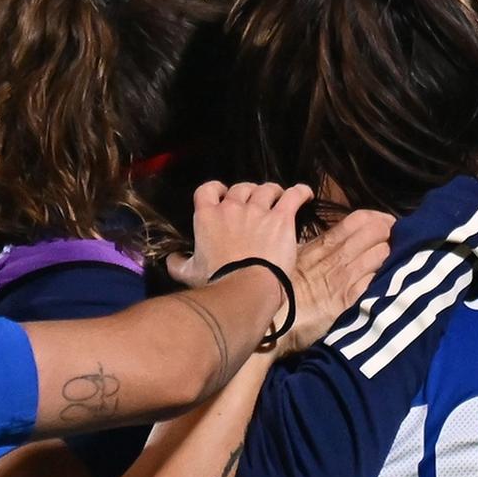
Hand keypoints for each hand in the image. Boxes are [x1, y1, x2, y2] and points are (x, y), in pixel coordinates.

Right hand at [184, 181, 308, 289]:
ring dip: (272, 192)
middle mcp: (232, 208)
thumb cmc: (216, 282)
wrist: (244, 288)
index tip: (223, 195)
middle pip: (241, 188)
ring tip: (278, 198)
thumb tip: (172, 259)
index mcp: (207, 216)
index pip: (208, 190)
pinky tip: (305, 194)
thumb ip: (178, 263)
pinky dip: (300, 192)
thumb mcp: (189, 273)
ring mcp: (258, 211)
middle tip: (255, 204)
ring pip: (267, 189)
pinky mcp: (281, 219)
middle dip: (248, 193)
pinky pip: (293, 196)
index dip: (217, 189)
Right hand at [281, 208, 395, 346]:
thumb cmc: (281, 289)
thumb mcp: (294, 258)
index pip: (360, 219)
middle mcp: (338, 257)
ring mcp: (346, 278)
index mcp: (324, 243)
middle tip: (396, 242)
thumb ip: (315, 247)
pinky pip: (376, 281)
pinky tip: (388, 282)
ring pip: (381, 254)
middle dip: (390, 234)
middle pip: (376, 232)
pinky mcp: (351, 301)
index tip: (386, 224)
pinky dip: (386, 279)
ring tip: (392, 262)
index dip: (379, 218)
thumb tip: (332, 240)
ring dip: (391, 256)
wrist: (274, 321)